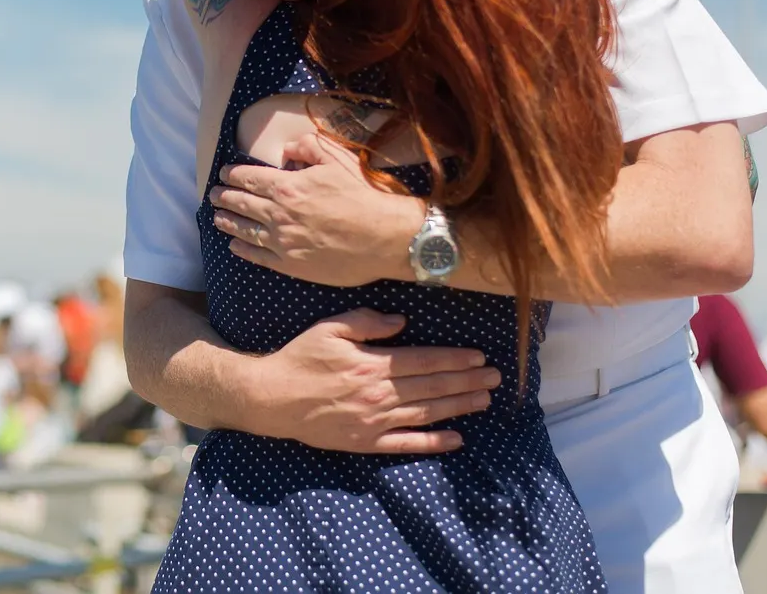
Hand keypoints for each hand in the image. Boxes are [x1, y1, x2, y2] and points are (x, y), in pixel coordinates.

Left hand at [210, 133, 424, 286]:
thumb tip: (285, 149)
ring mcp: (283, 242)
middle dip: (223, 197)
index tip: (223, 173)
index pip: (249, 178)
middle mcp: (279, 215)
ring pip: (245, 230)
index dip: (232, 174)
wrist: (386, 237)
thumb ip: (307, 148)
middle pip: (241, 203)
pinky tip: (234, 245)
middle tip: (213, 194)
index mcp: (288, 187)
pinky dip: (243, 249)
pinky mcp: (292, 265)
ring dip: (228, 222)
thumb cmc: (364, 196)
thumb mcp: (337, 159)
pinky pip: (259, 257)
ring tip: (217, 217)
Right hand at [243, 308, 496, 452]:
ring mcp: (375, 421)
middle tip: (495, 378)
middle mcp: (379, 394)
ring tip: (484, 400)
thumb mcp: (329, 328)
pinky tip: (457, 440)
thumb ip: (366, 321)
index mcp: (372, 364)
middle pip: (432, 387)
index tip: (479, 357)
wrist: (271, 398)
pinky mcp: (367, 442)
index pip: (424, 360)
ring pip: (427, 413)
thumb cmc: (299, 358)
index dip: (454, 359)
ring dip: (459, 406)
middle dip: (467, 381)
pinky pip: (407, 444)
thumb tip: (402, 321)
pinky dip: (434, 443)